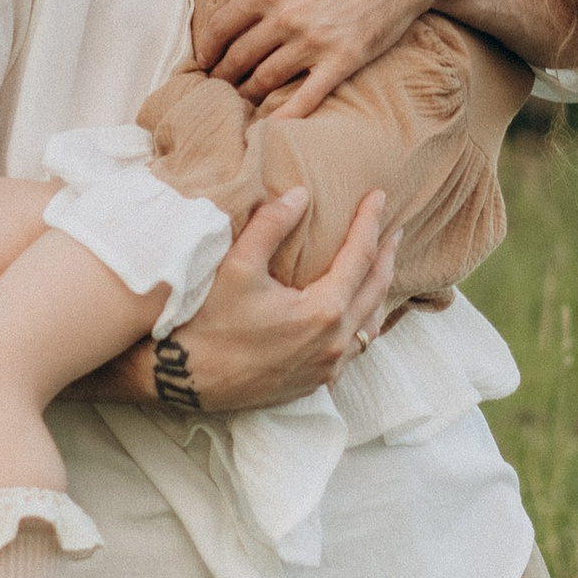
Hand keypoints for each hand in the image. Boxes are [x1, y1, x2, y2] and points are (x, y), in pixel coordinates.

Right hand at [100, 185, 398, 412]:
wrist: (183, 380)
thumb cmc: (207, 322)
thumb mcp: (236, 266)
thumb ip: (271, 226)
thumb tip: (301, 195)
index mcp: (322, 312)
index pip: (360, 256)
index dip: (370, 222)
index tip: (379, 197)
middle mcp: (333, 343)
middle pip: (375, 290)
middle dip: (386, 255)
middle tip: (394, 229)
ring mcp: (326, 368)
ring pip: (370, 325)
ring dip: (378, 292)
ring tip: (380, 267)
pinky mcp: (314, 383)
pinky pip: (354, 349)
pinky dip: (363, 323)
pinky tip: (356, 312)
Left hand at [196, 0, 448, 117]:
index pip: (222, 25)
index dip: (207, 47)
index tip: (203, 59)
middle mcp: (287, 17)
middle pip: (239, 57)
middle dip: (223, 75)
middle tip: (217, 85)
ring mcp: (314, 42)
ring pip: (266, 79)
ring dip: (247, 94)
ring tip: (240, 101)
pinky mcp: (342, 61)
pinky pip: (307, 97)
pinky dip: (286, 116)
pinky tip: (271, 129)